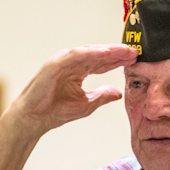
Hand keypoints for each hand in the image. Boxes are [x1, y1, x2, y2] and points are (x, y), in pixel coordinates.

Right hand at [8, 44, 138, 137]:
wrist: (34, 119)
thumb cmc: (56, 112)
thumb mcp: (87, 104)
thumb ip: (102, 96)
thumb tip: (119, 92)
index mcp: (79, 71)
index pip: (103, 63)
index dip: (119, 61)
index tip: (135, 59)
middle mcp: (72, 64)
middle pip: (98, 55)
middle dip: (117, 53)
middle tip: (135, 51)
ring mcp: (63, 62)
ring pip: (89, 52)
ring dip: (107, 50)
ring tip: (124, 51)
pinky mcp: (55, 64)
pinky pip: (76, 55)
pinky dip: (91, 53)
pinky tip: (106, 53)